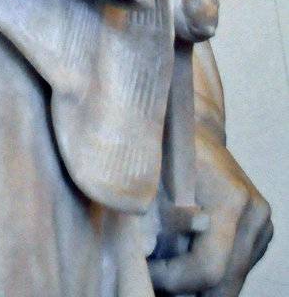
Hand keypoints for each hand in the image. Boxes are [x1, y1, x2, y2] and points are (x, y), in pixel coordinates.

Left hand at [149, 130, 271, 294]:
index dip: (174, 281)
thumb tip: (142, 257)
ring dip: (198, 285)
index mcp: (230, 199)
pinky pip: (235, 268)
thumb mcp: (152, 172)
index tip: (145, 272)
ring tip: (165, 269)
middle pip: (225, 284)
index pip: (209, 268)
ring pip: (232, 281)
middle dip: (186, 290)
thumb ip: (150, 213)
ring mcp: (261, 225)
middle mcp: (254, 215)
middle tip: (153, 280)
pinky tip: (184, 257)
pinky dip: (211, 273)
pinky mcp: (260, 232)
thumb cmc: (167, 143)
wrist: (195, 124)